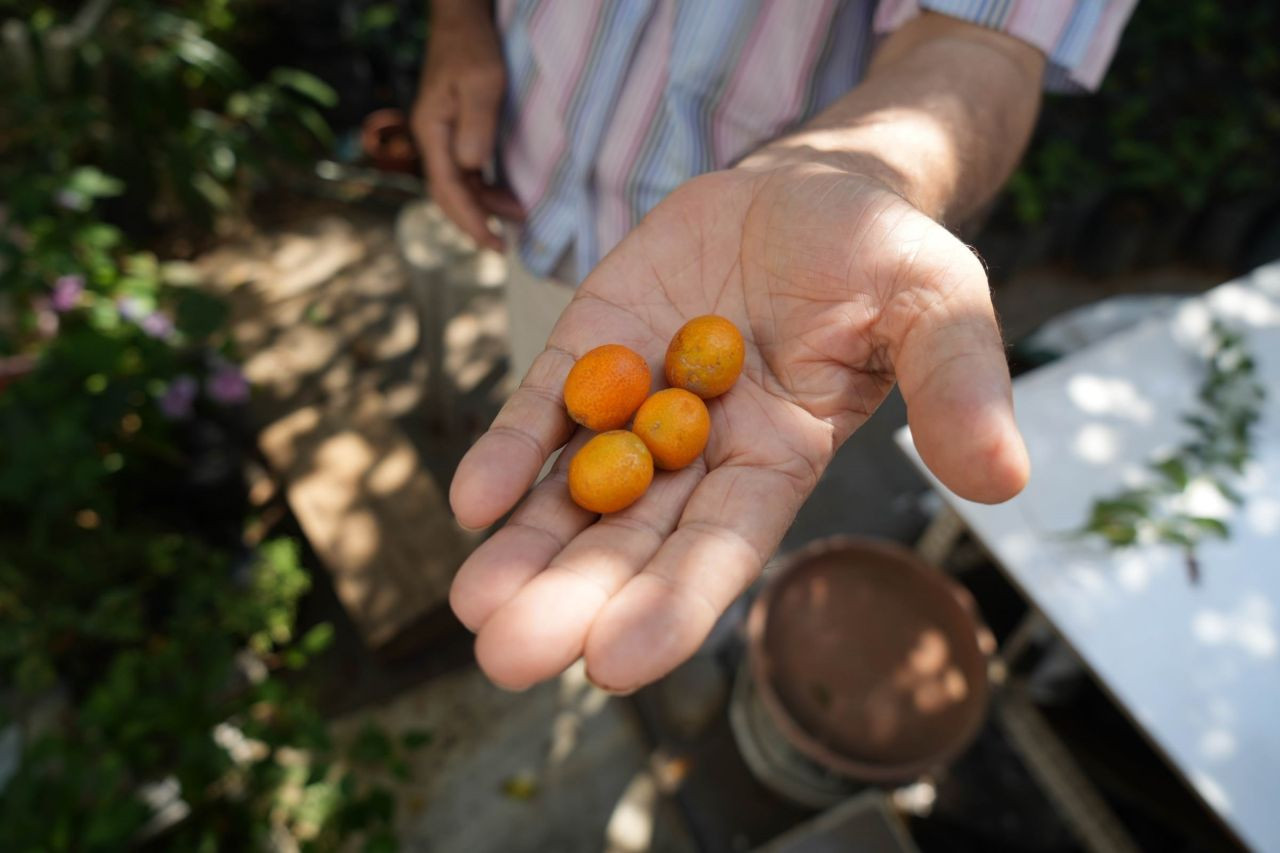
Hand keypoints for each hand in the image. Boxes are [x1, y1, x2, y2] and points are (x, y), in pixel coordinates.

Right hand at [411, 4, 521, 249]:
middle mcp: (432, 139)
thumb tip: (472, 168)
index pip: (448, 189)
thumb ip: (478, 126)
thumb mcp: (483, 84)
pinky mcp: (453, 130)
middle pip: (448, 195)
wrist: (461, 20)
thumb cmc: (473, 48)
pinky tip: (504, 195)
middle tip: (502, 247)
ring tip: (516, 217)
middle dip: (474, 223)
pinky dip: (483, 188)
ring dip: (483, 205)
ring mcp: (441, 135)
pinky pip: (464, 170)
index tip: (493, 243)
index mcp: (432, 132)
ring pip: (457, 184)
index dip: (470, 220)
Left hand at [449, 163, 1029, 691]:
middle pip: (631, 540)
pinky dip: (512, 450)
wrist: (809, 189)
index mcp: (779, 461)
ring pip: (574, 491)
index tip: (616, 665)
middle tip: (509, 660)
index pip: (723, 546)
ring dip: (524, 547)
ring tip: (475, 606)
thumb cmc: (880, 255)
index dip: (675, 603)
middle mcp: (700, 452)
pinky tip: (475, 498)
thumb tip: (1005, 479)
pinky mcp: (593, 345)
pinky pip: (546, 407)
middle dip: (572, 599)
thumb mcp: (936, 303)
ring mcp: (639, 402)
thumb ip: (958, 386)